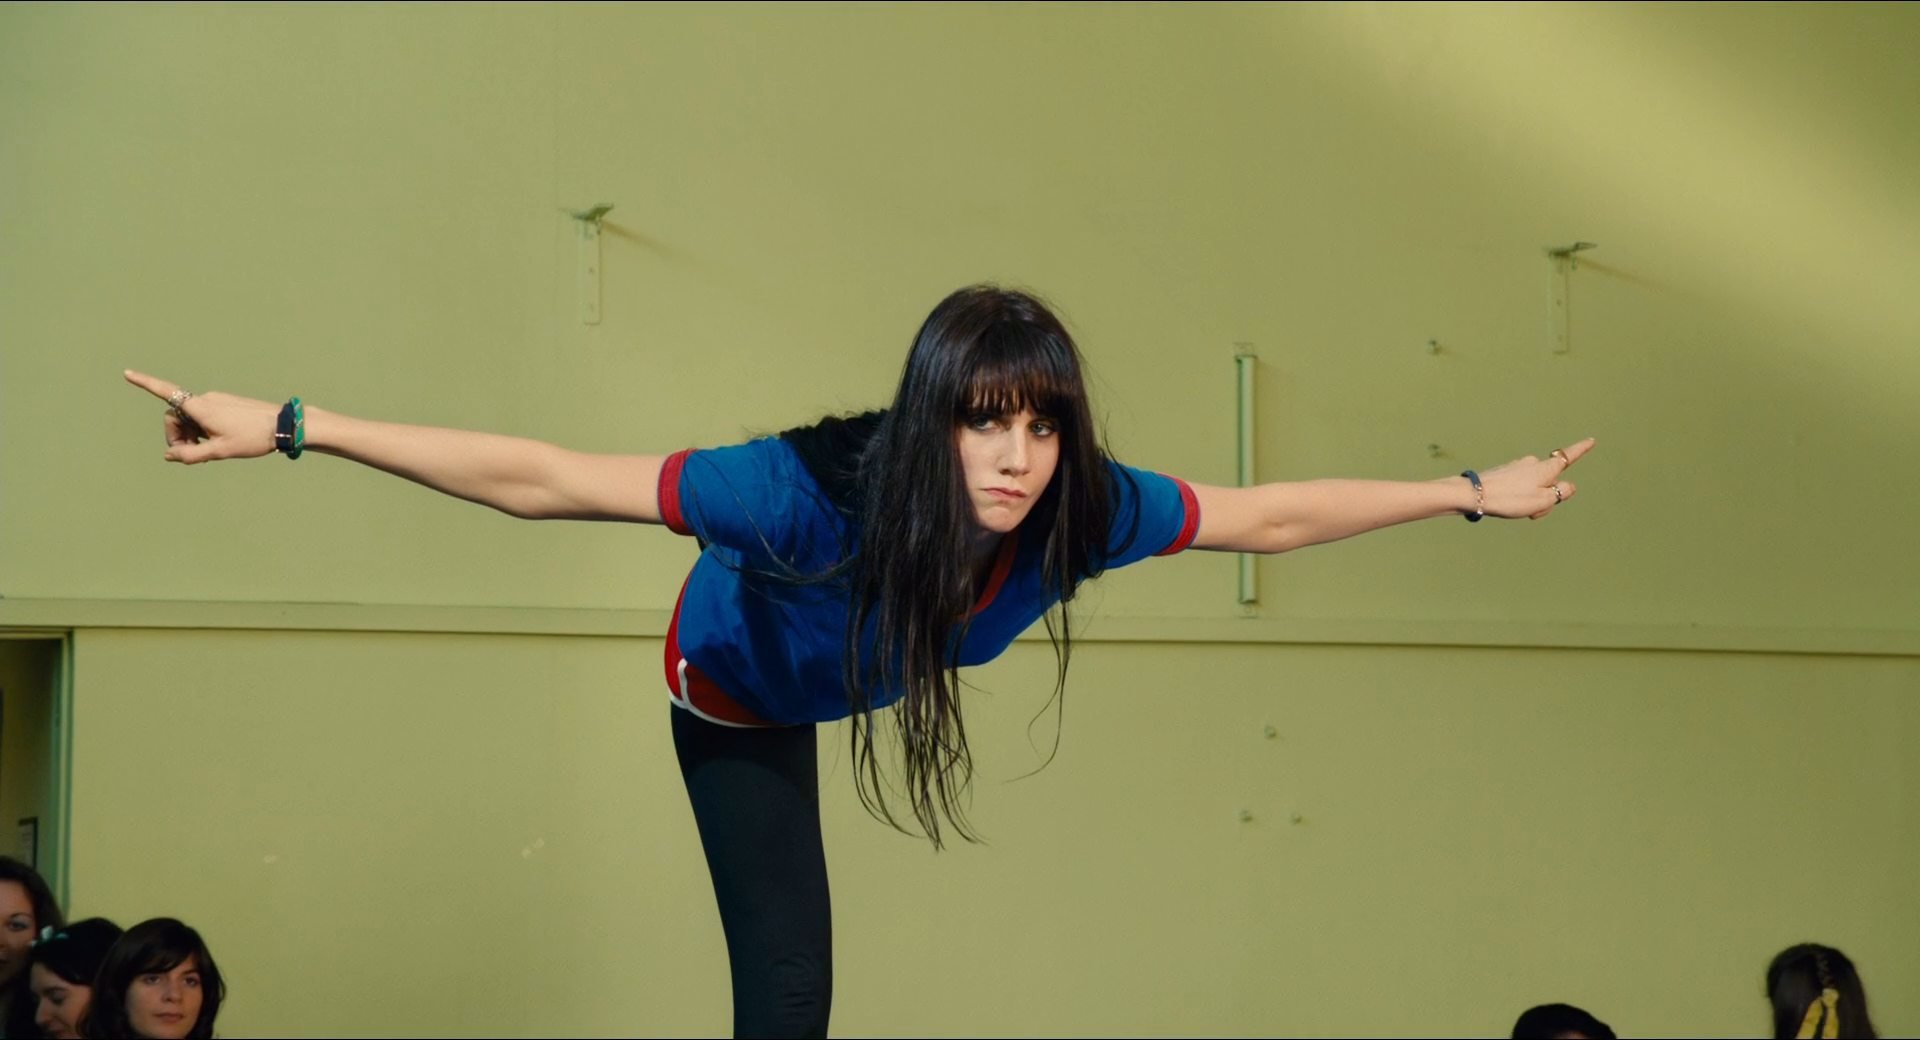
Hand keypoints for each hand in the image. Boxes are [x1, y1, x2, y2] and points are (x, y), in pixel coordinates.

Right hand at [124, 370, 281, 463]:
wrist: (284, 424)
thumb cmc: (253, 438)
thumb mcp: (220, 451)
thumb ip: (191, 455)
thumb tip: (169, 455)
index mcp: (200, 407)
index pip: (165, 392)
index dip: (145, 383)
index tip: (127, 373)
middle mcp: (205, 399)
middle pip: (175, 416)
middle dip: (176, 435)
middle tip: (192, 453)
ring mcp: (215, 400)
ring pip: (189, 418)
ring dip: (190, 434)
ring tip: (210, 449)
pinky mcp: (225, 404)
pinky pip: (203, 416)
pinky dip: (202, 429)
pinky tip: (219, 441)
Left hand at [1477, 437, 1594, 519]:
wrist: (1475, 494)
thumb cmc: (1510, 499)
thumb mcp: (1543, 501)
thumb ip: (1561, 493)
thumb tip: (1567, 486)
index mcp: (1546, 468)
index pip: (1569, 457)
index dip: (1582, 449)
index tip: (1591, 440)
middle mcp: (1533, 463)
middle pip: (1551, 482)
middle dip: (1548, 498)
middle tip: (1533, 512)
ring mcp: (1518, 467)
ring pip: (1535, 487)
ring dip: (1532, 501)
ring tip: (1516, 508)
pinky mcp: (1506, 473)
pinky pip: (1522, 488)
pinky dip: (1520, 498)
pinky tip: (1506, 504)